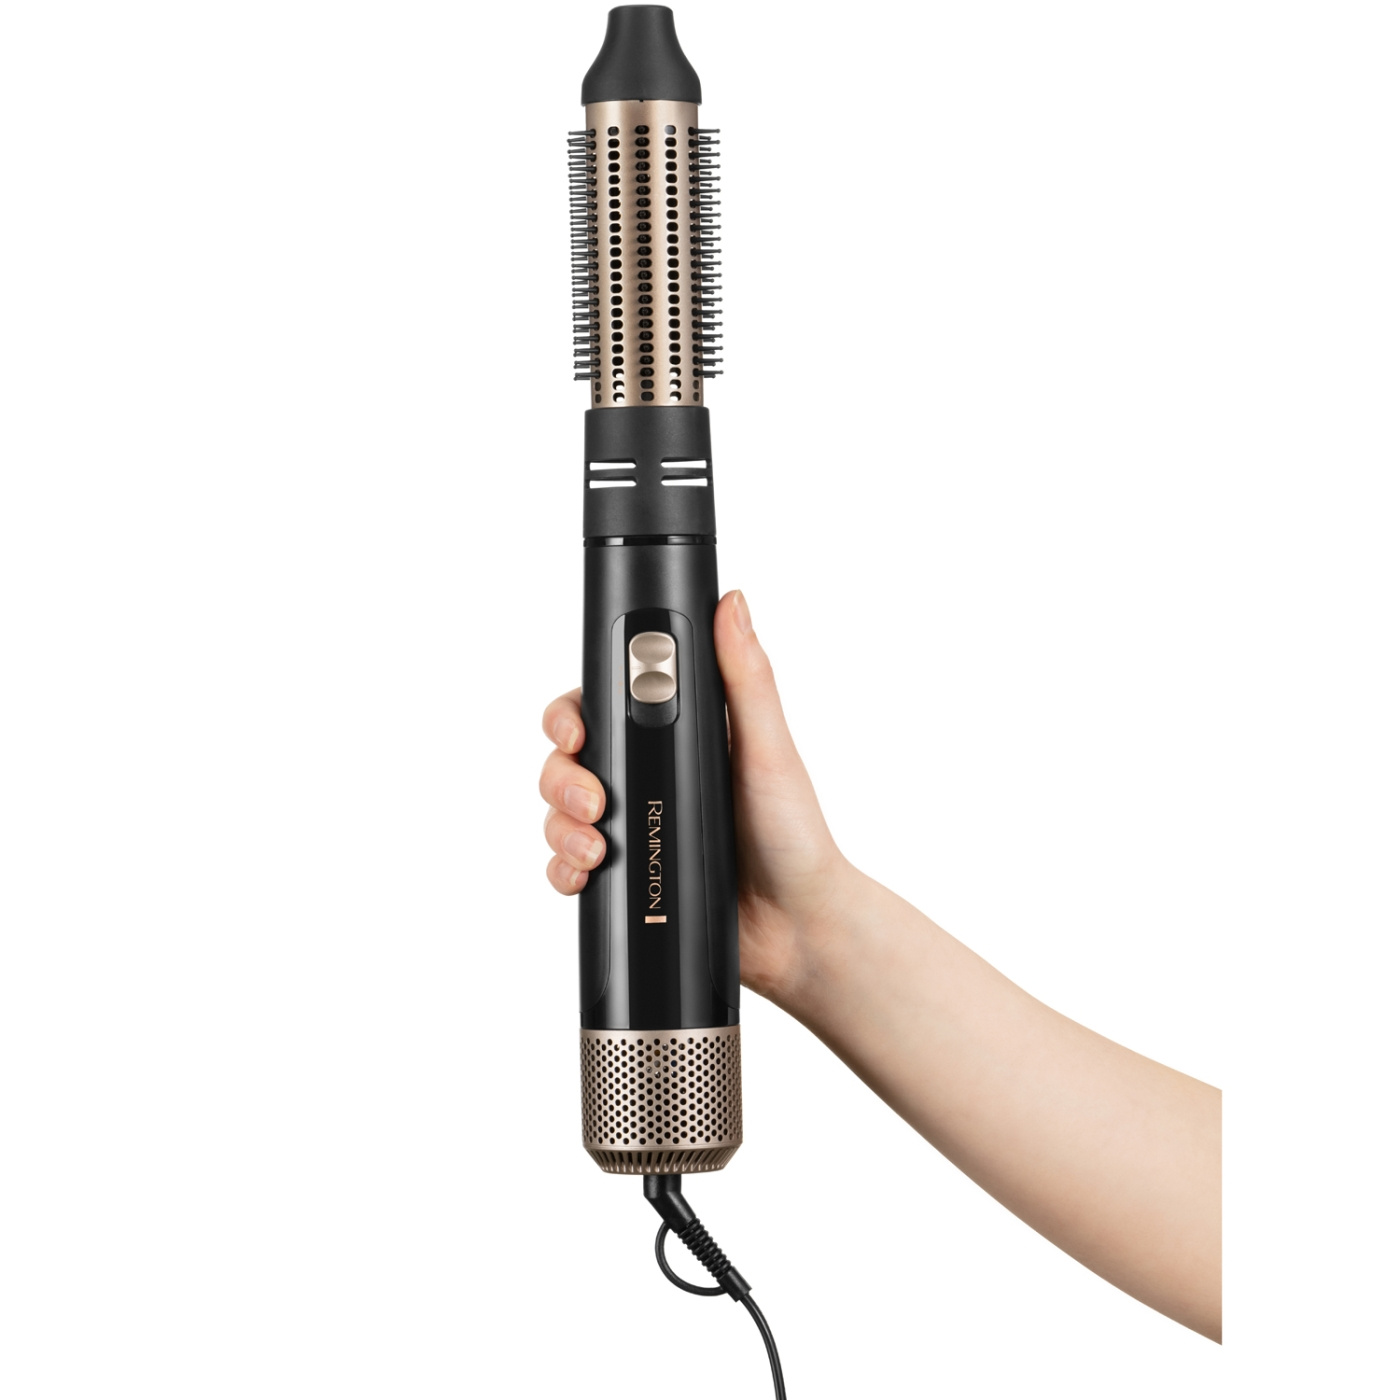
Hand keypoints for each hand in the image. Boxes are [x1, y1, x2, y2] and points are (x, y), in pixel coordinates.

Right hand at [539, 589, 852, 1002]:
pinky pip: (567, 867)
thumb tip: (733, 603)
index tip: (574, 732)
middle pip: (567, 760)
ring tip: (595, 848)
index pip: (602, 708)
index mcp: (675, 737)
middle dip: (562, 778)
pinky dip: (563, 869)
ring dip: (560, 827)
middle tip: (594, 802)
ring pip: (558, 813)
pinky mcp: (626, 877)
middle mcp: (647, 776)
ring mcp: (633, 827)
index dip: (572, 715)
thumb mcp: (769, 749)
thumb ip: (747, 677)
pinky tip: (583, 876)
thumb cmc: (794, 834)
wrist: (798, 928)